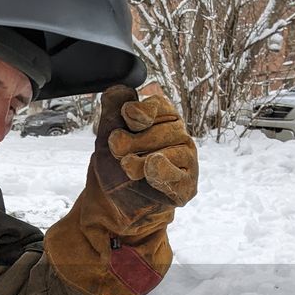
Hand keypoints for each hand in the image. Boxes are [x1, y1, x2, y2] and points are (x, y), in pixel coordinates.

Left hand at [43, 84, 195, 294]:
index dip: (145, 110)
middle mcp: (178, 137)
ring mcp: (186, 162)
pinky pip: (180, 176)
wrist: (112, 204)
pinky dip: (165, 172)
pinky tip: (152, 167)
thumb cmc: (114, 165)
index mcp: (162, 120)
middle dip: (136, 138)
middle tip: (115, 147)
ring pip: (173, 151)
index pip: (161, 107)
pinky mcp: (186, 186)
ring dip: (143, 157)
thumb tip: (121, 89)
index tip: (128, 115)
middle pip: (165, 129)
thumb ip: (114, 109)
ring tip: (126, 166)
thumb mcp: (107, 135)